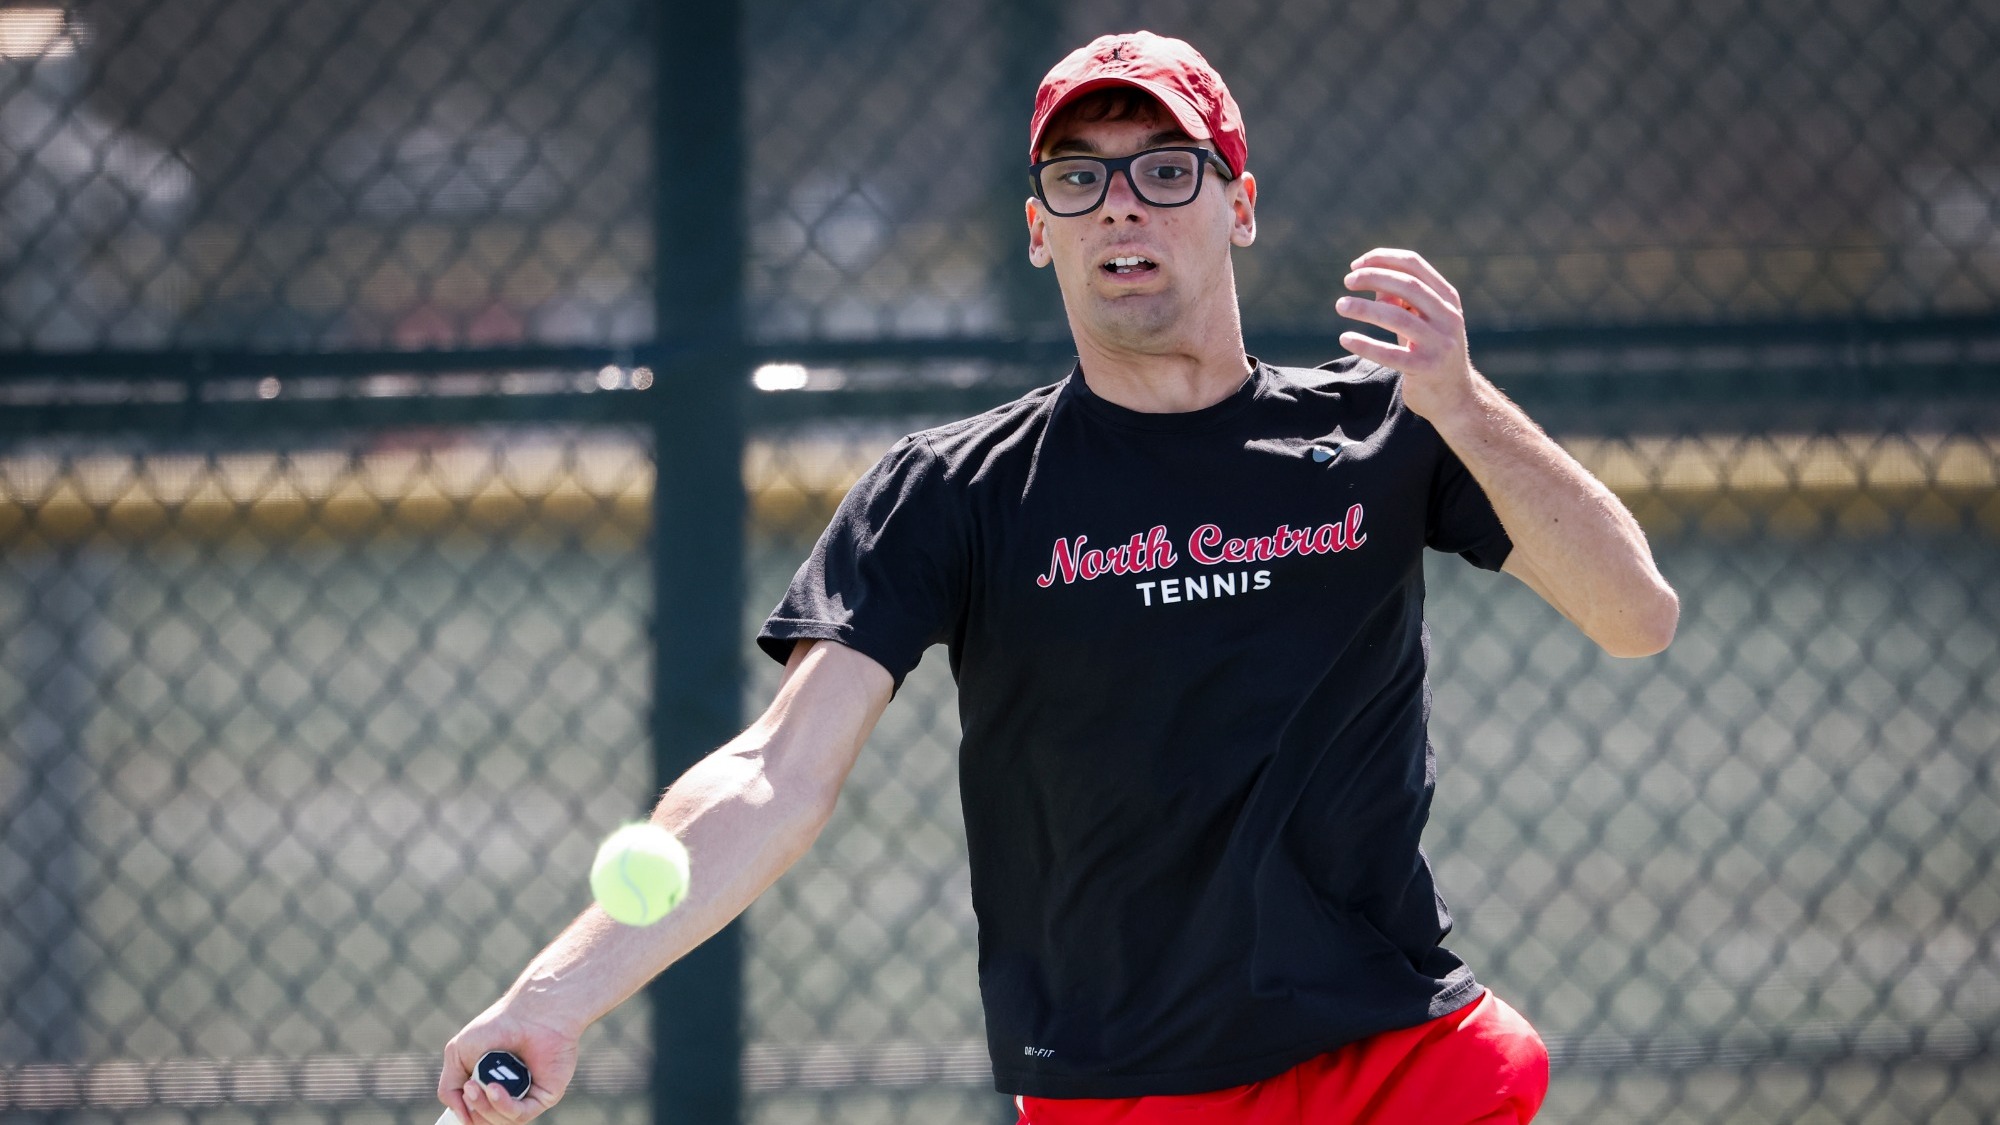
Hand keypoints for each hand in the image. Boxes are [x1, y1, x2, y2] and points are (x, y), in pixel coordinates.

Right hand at [437, 1001, 579, 1124]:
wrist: (531, 1012)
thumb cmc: (497, 1026)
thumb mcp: (458, 1054)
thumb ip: (449, 1088)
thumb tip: (459, 1115)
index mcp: (487, 1086)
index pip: (474, 1113)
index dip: (465, 1112)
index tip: (461, 1097)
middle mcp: (507, 1094)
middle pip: (485, 1120)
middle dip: (473, 1108)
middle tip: (470, 1087)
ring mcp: (525, 1097)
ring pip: (500, 1121)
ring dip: (484, 1107)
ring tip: (478, 1085)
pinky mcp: (543, 1097)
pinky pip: (520, 1115)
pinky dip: (503, 1105)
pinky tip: (494, 1089)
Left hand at [1335, 248, 1476, 424]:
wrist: (1455, 397)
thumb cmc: (1430, 352)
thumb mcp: (1422, 321)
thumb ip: (1400, 299)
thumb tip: (1371, 280)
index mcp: (1447, 299)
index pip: (1414, 265)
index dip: (1383, 259)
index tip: (1356, 264)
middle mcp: (1448, 317)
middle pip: (1408, 285)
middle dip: (1373, 277)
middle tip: (1347, 281)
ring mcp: (1439, 343)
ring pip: (1397, 316)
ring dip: (1364, 308)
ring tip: (1340, 305)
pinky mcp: (1426, 368)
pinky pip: (1390, 354)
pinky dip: (1365, 344)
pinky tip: (1345, 338)